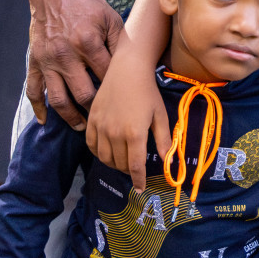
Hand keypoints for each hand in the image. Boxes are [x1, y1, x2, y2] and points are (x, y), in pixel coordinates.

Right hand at [25, 0, 124, 128]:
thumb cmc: (86, 4)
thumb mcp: (110, 18)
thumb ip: (119, 42)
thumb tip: (130, 67)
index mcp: (88, 43)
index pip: (105, 76)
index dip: (115, 91)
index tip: (124, 102)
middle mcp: (66, 55)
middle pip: (83, 94)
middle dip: (96, 110)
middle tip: (106, 121)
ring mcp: (48, 61)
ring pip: (58, 99)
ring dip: (70, 117)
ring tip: (81, 127)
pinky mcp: (34, 62)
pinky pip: (33, 90)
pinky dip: (38, 108)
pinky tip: (45, 121)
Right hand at [87, 51, 171, 192]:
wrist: (127, 69)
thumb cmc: (148, 92)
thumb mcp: (160, 116)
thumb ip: (164, 140)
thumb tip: (167, 161)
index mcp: (135, 134)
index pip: (135, 167)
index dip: (138, 180)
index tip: (140, 188)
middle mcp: (115, 133)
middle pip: (120, 164)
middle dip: (128, 170)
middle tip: (134, 167)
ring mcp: (101, 127)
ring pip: (104, 158)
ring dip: (114, 163)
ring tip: (122, 160)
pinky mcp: (91, 120)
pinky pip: (91, 146)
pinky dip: (99, 153)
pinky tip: (107, 150)